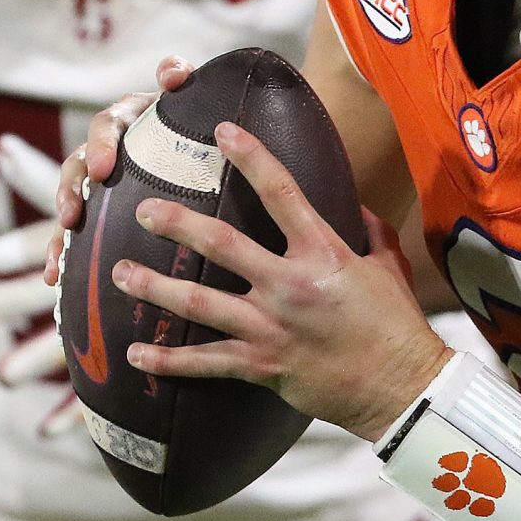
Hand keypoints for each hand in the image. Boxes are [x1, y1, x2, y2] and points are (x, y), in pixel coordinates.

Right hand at [47, 55, 192, 283]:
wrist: (209, 145)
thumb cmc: (200, 118)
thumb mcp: (194, 97)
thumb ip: (182, 80)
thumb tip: (173, 73)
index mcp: (130, 118)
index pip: (109, 124)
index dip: (101, 146)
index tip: (103, 172)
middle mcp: (109, 147)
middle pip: (80, 162)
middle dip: (73, 188)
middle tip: (74, 211)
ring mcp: (100, 179)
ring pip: (71, 196)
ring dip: (61, 221)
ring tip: (58, 247)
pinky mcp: (99, 209)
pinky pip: (73, 230)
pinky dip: (59, 252)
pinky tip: (51, 277)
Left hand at [111, 120, 449, 442]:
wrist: (401, 388)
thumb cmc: (397, 325)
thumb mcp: (389, 268)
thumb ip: (369, 231)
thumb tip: (355, 207)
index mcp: (323, 253)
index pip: (282, 193)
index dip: (251, 157)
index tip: (223, 132)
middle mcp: (289, 285)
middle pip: (221, 245)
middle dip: (177, 223)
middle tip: (144, 209)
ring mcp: (271, 327)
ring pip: (198, 303)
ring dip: (154, 287)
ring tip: (120, 273)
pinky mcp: (261, 365)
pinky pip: (204, 362)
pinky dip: (167, 361)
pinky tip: (135, 355)